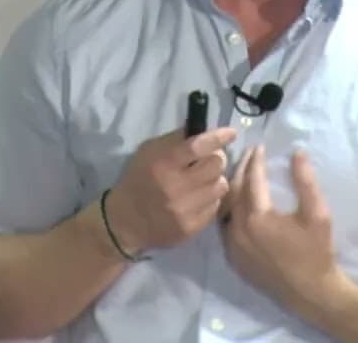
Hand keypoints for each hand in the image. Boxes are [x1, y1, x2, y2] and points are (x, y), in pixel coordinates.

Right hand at [104, 126, 236, 254]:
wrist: (126, 221)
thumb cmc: (138, 179)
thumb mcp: (148, 151)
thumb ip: (175, 140)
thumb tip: (202, 128)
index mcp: (163, 164)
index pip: (198, 147)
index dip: (218, 138)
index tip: (230, 133)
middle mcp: (175, 187)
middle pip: (217, 165)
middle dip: (215, 159)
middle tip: (207, 161)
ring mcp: (185, 210)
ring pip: (221, 186)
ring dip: (214, 180)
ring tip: (202, 181)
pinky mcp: (191, 228)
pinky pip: (216, 206)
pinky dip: (210, 199)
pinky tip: (197, 198)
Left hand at [221, 146, 343, 310]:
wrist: (310, 293)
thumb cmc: (317, 252)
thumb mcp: (318, 214)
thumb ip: (305, 182)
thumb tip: (297, 153)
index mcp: (258, 217)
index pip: (252, 179)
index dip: (255, 160)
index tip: (259, 146)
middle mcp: (238, 230)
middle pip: (234, 190)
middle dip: (241, 169)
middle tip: (248, 154)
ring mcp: (232, 245)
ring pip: (226, 208)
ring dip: (232, 189)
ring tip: (241, 174)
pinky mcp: (233, 257)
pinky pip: (225, 227)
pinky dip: (230, 210)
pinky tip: (237, 202)